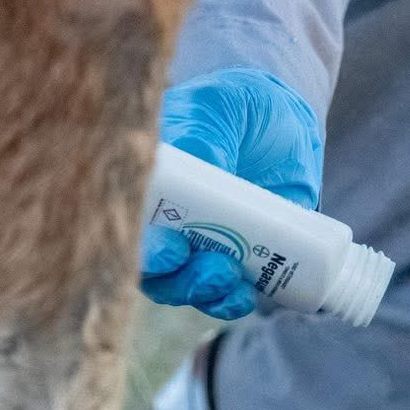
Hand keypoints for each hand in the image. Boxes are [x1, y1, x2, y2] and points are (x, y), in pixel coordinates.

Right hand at [141, 68, 323, 320]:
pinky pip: (224, 293)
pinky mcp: (235, 260)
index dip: (144, 249)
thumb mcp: (217, 109)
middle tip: (209, 268)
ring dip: (204, 292)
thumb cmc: (233, 109)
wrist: (279, 119)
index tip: (169, 252)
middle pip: (153, 269)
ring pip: (184, 286)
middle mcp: (163, 223)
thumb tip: (199, 166)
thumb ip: (203, 137)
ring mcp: (198, 245)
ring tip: (230, 280)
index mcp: (145, 187)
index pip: (129, 227)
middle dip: (176, 279)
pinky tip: (245, 296)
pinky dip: (231, 300)